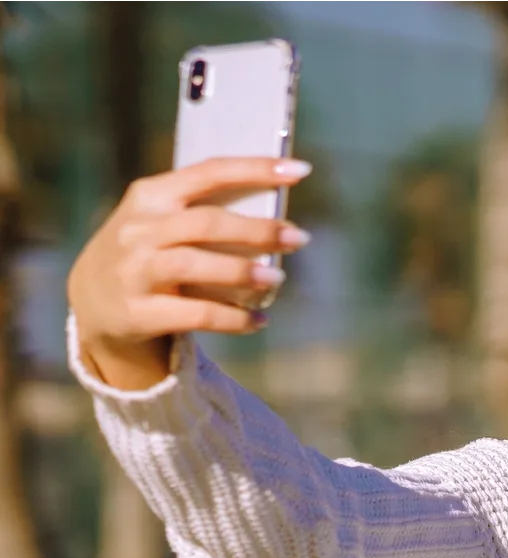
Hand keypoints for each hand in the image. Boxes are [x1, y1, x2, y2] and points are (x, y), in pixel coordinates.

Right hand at [67, 157, 312, 385]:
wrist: (91, 303)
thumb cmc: (146, 252)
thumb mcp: (161, 220)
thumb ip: (203, 210)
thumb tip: (277, 215)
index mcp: (150, 195)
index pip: (209, 173)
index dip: (256, 169)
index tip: (300, 170)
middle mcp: (139, 229)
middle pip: (207, 222)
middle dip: (259, 229)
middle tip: (299, 237)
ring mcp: (134, 271)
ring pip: (195, 265)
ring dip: (242, 272)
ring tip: (278, 279)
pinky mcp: (137, 313)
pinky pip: (194, 314)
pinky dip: (232, 319)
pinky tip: (258, 322)